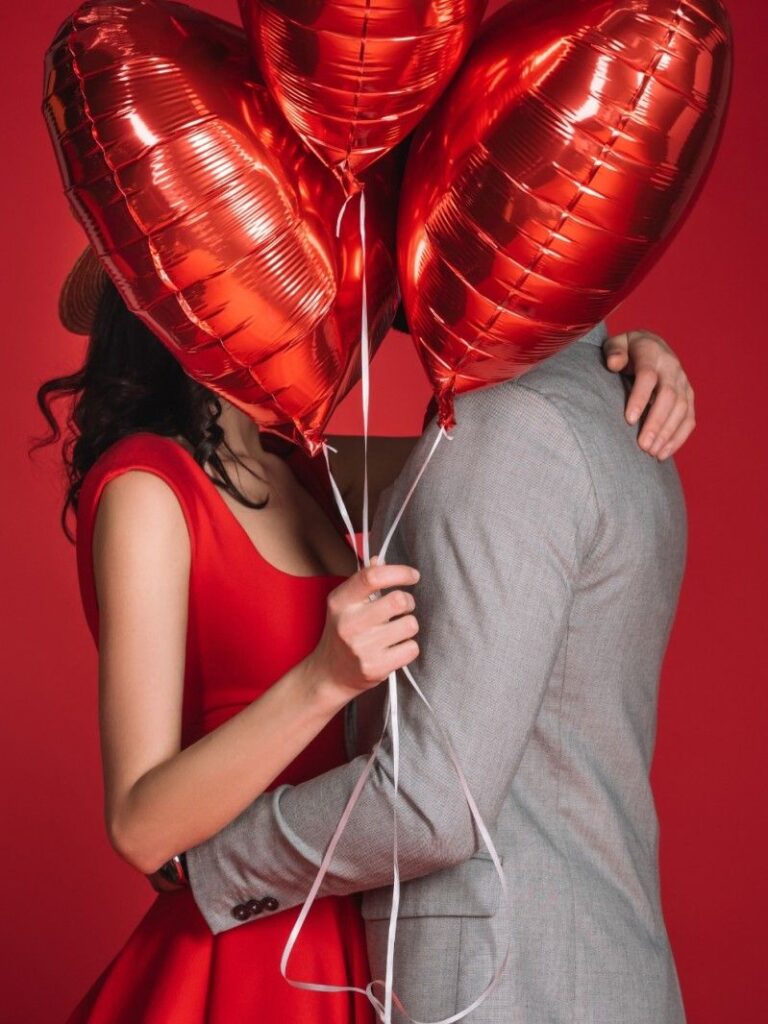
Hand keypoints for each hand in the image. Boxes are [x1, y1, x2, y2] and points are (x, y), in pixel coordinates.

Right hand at [306, 556, 419, 699]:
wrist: (329, 674)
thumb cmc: (342, 633)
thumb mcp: (344, 604)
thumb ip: (363, 581)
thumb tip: (379, 559)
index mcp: (340, 601)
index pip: (373, 576)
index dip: (399, 572)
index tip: (412, 575)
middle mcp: (349, 623)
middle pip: (398, 600)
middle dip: (408, 602)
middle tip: (403, 607)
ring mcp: (362, 647)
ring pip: (410, 625)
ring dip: (408, 626)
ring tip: (395, 631)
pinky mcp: (375, 667)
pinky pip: (411, 648)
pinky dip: (408, 647)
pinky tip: (394, 648)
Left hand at [602, 329, 695, 459]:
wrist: (651, 344)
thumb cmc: (626, 349)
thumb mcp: (616, 344)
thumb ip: (614, 352)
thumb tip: (614, 363)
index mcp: (652, 353)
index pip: (648, 376)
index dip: (640, 398)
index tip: (629, 420)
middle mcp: (672, 367)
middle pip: (668, 396)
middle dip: (656, 422)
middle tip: (643, 445)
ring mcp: (683, 382)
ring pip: (682, 409)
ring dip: (668, 433)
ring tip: (651, 453)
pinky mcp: (689, 395)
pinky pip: (689, 419)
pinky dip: (679, 438)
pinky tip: (664, 453)